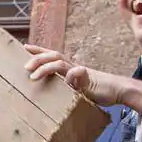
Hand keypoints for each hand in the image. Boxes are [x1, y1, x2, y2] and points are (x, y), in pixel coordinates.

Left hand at [23, 44, 141, 109]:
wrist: (118, 90)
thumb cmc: (96, 91)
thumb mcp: (74, 90)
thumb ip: (63, 88)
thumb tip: (48, 94)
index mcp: (68, 68)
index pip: (51, 55)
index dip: (38, 50)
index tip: (24, 46)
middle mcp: (73, 66)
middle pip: (53, 55)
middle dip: (37, 58)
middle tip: (25, 67)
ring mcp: (80, 71)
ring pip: (59, 63)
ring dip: (45, 68)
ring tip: (33, 76)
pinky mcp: (88, 77)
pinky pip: (76, 73)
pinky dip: (68, 77)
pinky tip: (65, 84)